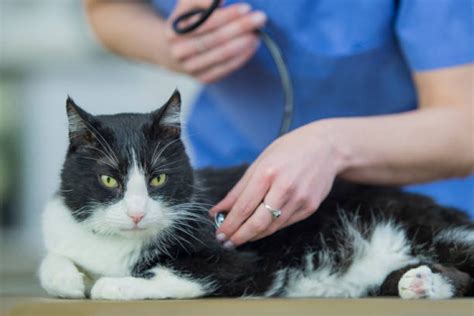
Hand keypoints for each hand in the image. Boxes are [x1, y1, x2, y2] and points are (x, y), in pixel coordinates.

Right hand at [160, 0, 265, 82]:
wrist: (171, 52)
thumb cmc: (186, 23)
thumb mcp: (187, 6)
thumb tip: (221, 0)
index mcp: (173, 32)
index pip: (204, 23)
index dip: (227, 15)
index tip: (247, 7)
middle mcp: (179, 53)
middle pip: (215, 39)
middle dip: (240, 28)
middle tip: (260, 18)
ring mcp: (190, 69)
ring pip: (221, 55)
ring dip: (243, 44)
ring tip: (258, 33)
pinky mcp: (202, 79)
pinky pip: (225, 69)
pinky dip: (241, 58)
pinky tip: (252, 47)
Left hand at [209, 123, 346, 247]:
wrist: (327, 148)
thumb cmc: (289, 151)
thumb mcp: (260, 162)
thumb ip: (239, 189)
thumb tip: (218, 211)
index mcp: (268, 173)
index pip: (244, 206)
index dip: (229, 224)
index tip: (218, 234)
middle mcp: (284, 188)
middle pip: (258, 223)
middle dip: (239, 236)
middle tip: (225, 242)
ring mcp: (300, 200)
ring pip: (271, 227)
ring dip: (252, 236)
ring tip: (239, 238)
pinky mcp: (310, 208)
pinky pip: (284, 224)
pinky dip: (269, 228)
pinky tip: (259, 229)